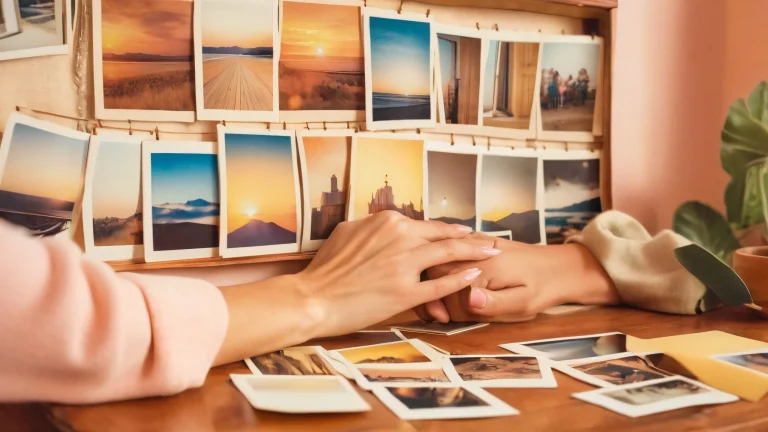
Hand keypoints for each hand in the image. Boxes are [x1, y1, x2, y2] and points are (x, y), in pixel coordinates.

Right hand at [294, 211, 500, 337]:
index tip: (462, 232)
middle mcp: (398, 237)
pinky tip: (475, 275)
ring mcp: (403, 264)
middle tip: (489, 239)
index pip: (425, 224)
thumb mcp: (347, 233)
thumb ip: (373, 226)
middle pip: (443, 235)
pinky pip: (440, 284)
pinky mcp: (405, 292)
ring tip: (492, 252)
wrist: (313, 298)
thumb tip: (385, 222)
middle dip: (470, 237)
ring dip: (474, 252)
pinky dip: (461, 279)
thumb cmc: (326, 269)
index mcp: (386, 221)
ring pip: (448, 254)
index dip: (446, 229)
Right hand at [414, 234, 618, 322]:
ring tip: (441, 304)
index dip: (445, 311)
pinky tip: (447, 284)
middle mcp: (475, 251)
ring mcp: (474, 243)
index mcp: (485, 268)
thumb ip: (493, 303)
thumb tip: (468, 300)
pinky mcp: (477, 242)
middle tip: (443, 315)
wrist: (560, 266)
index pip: (448, 292)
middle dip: (435, 296)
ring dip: (434, 283)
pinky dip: (442, 269)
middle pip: (436, 274)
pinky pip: (449, 253)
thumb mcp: (523, 304)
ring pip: (438, 262)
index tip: (447, 322)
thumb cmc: (543, 289)